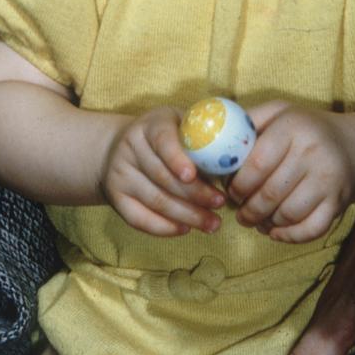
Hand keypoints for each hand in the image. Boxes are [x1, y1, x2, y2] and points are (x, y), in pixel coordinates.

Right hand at [101, 109, 222, 237]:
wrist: (121, 147)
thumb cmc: (168, 138)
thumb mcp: (182, 126)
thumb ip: (204, 139)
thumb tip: (239, 161)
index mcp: (151, 124)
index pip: (162, 140)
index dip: (176, 158)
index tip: (192, 175)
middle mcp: (130, 146)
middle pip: (162, 176)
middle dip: (195, 195)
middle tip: (220, 204)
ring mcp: (120, 172)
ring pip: (155, 200)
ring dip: (187, 216)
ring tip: (212, 224)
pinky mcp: (115, 196)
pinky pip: (139, 219)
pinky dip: (164, 228)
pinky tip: (185, 230)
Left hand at [229, 102, 354, 243]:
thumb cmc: (307, 129)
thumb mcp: (279, 112)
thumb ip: (248, 122)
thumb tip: (212, 137)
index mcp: (292, 127)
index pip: (257, 163)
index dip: (238, 183)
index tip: (230, 191)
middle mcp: (312, 152)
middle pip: (270, 193)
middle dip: (248, 209)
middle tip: (239, 212)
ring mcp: (328, 180)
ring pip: (288, 214)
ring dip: (266, 223)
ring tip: (255, 221)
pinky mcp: (339, 203)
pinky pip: (311, 229)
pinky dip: (289, 237)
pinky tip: (276, 232)